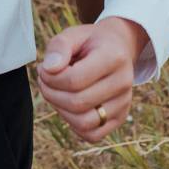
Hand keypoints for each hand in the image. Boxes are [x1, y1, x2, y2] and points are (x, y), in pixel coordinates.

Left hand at [35, 16, 147, 141]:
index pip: (75, 79)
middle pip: (78, 103)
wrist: (117, 48)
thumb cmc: (91, 42)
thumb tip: (48, 69)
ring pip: (84, 123)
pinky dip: (74, 124)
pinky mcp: (120, 118)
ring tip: (55, 93)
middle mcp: (124, 82)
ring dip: (60, 110)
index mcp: (114, 57)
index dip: (51, 78)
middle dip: (51, 94)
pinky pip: (92, 135)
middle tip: (44, 80)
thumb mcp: (74, 34)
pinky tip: (68, 106)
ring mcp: (124, 103)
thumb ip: (59, 46)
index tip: (44, 68)